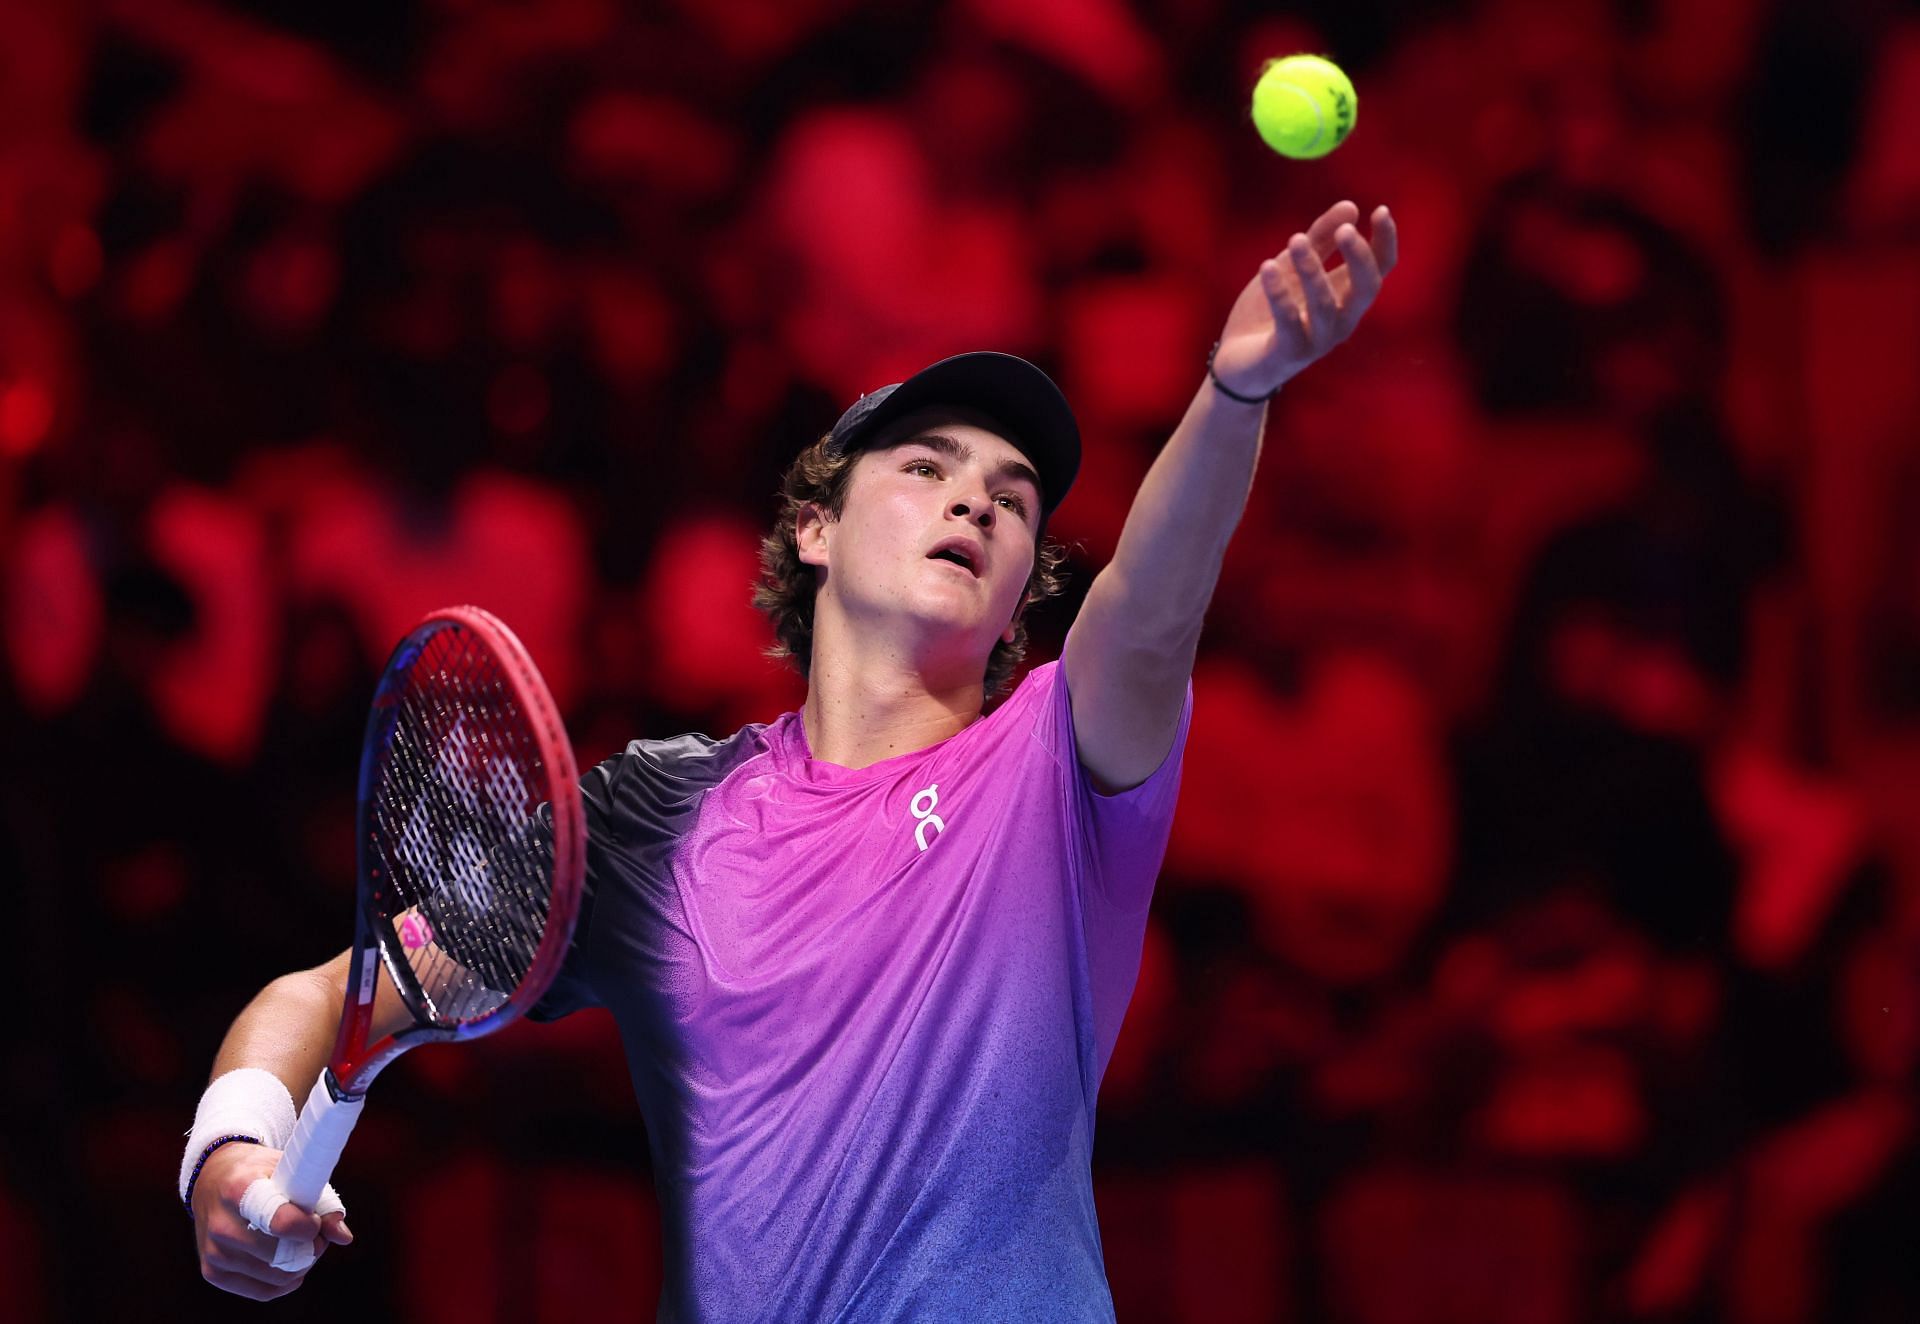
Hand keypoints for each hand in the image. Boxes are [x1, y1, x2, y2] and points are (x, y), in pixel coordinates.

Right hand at [191, 1140, 351, 1299]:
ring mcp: (214, 1251)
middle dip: (311, 1247)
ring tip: (299, 1243)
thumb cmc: (262, 1175)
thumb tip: (343, 1237)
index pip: (281, 1222)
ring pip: (277, 1277)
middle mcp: (221, 1223)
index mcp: (240, 1189)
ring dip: (300, 1265)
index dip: (308, 1227)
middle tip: (314, 1232)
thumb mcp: (293, 1173)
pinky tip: (288, 1261)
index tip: (314, 1220)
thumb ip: (323, 1202)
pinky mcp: (212, 1272)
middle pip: (282, 1256)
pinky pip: (264, 1291)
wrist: (213, 1181)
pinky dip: (286, 1281)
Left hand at [1210, 200, 1397, 399]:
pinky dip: (1279, 293)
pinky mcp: (1290, 353)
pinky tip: (1267, 267)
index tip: (1380, 210)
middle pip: (1367, 289)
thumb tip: (1351, 206)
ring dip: (1311, 269)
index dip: (1385, 241)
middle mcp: (1341, 321)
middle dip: (1359, 258)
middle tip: (1345, 230)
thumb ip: (1319, 239)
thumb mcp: (1291, 268)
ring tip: (1294, 239)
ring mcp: (1318, 340)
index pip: (1380, 269)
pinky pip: (1289, 322)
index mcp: (1346, 297)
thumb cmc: (1268, 314)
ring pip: (1326, 304)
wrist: (1236, 364)